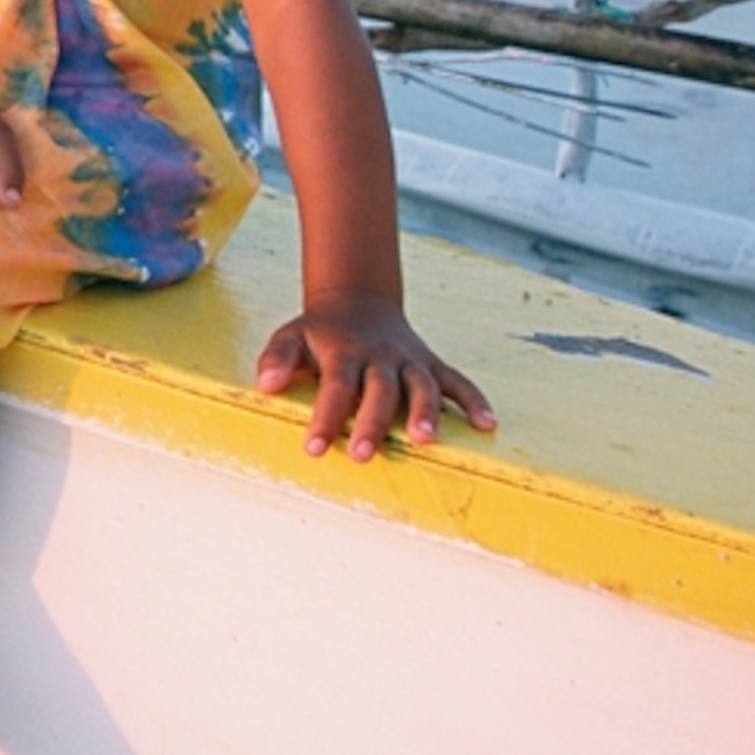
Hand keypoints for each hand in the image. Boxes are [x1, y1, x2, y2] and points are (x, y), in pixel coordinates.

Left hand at [254, 293, 495, 462]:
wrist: (357, 299)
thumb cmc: (319, 331)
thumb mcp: (291, 336)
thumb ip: (278, 359)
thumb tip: (266, 383)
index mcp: (343, 351)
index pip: (335, 386)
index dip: (325, 418)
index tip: (315, 448)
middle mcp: (380, 355)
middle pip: (379, 390)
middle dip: (372, 422)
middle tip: (364, 454)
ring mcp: (409, 359)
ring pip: (422, 384)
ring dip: (425, 411)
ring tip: (425, 440)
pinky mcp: (430, 362)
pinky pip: (457, 380)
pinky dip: (473, 400)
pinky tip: (487, 423)